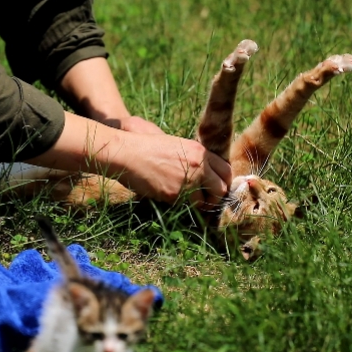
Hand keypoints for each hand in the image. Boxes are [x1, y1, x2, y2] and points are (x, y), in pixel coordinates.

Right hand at [27, 112, 230, 210]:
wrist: (126, 154)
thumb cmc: (144, 147)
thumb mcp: (174, 145)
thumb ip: (191, 157)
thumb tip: (201, 170)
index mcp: (199, 151)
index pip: (225, 170)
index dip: (223, 181)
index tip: (216, 187)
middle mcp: (199, 165)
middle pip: (221, 188)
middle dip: (216, 196)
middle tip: (207, 200)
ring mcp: (188, 181)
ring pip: (207, 201)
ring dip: (201, 204)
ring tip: (190, 203)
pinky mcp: (175, 194)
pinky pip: (188, 206)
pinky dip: (184, 207)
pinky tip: (174, 201)